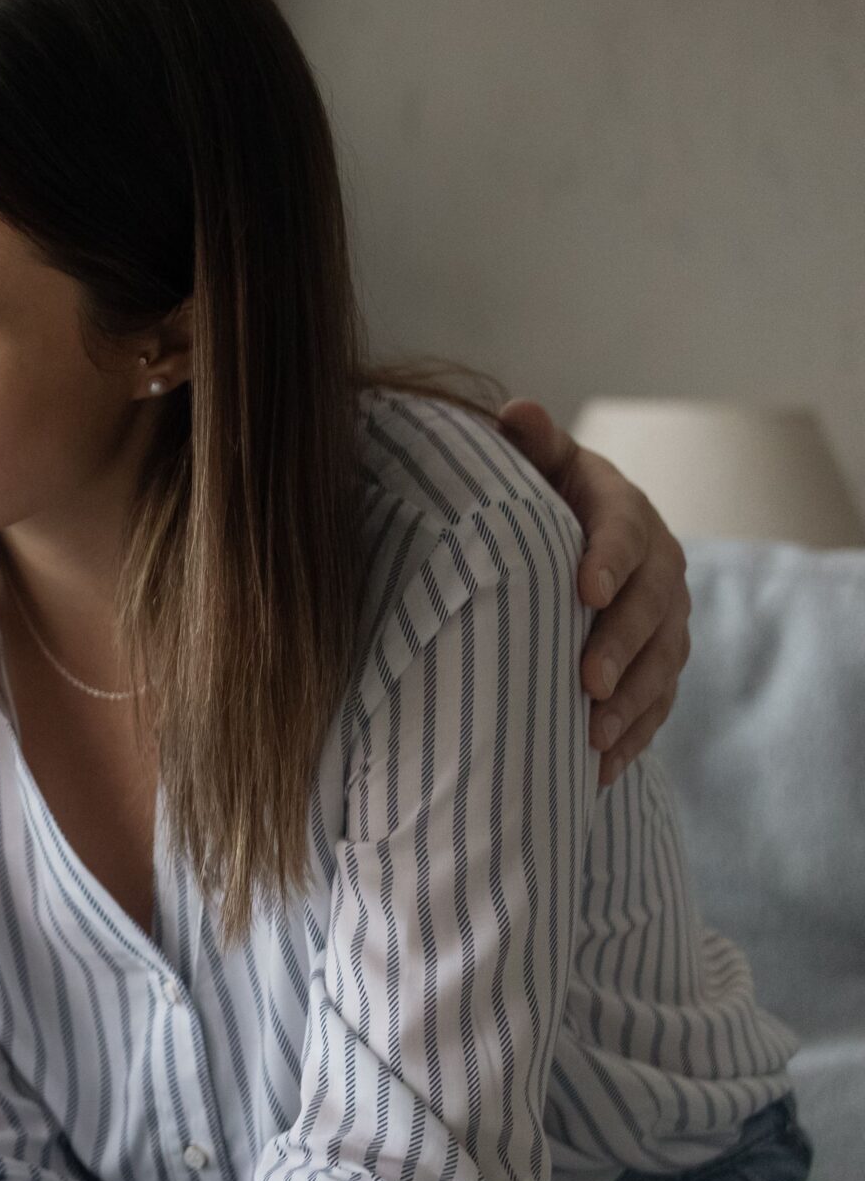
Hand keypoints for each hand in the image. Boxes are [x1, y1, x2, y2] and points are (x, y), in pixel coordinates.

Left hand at [498, 398, 692, 785]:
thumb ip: (531, 444)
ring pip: (661, 663)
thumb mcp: (539, 465)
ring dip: (631, 702)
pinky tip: (601, 768)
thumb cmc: (542, 497)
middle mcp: (656, 565)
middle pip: (649, 608)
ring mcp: (664, 617)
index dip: (607, 559)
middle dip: (621, 647)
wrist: (572, 530)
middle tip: (587, 683)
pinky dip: (633, 735)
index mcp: (623, 511)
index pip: (622, 531)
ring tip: (593, 737)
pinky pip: (657, 701)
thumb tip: (516, 411)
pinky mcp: (659, 660)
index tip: (584, 591)